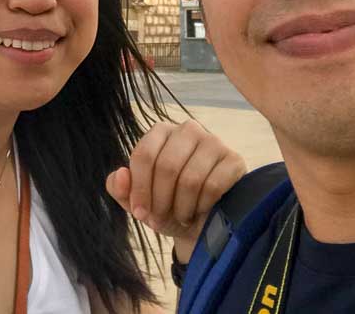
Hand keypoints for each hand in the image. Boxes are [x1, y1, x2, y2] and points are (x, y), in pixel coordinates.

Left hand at [106, 120, 245, 257]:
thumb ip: (120, 188)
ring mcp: (214, 142)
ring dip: (181, 208)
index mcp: (160, 132)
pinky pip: (213, 186)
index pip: (144, 155)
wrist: (200, 224)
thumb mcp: (139, 202)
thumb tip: (120, 174)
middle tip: (159, 219)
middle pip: (167, 166)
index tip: (140, 213)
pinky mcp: (234, 160)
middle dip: (160, 200)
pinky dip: (201, 206)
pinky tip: (199, 211)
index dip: (139, 189)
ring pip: (190, 178)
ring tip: (180, 217)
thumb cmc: (167, 206)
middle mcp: (188, 130)